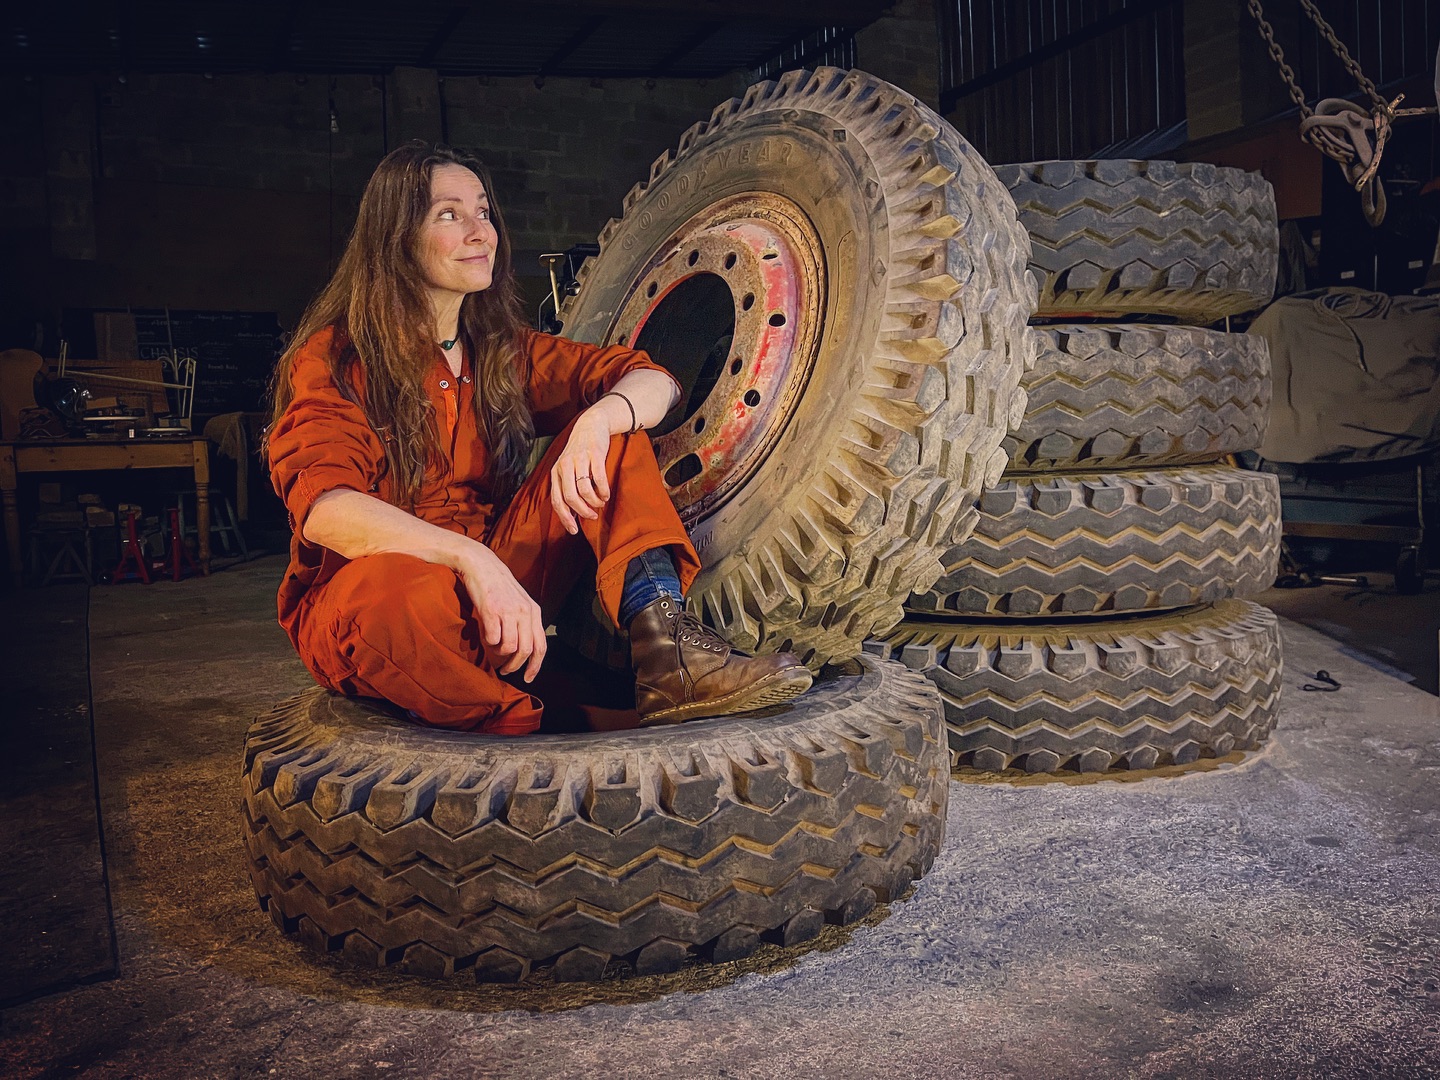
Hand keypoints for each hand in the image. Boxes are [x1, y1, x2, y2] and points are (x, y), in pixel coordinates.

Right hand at [453, 542, 545, 681]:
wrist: (481, 564)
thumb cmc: (498, 586)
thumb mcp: (519, 602)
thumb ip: (524, 622)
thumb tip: (521, 650)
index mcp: (534, 611)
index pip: (541, 646)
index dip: (536, 666)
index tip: (528, 678)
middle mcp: (525, 612)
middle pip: (526, 650)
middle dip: (516, 666)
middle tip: (505, 670)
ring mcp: (508, 611)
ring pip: (510, 647)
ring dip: (500, 655)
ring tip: (493, 651)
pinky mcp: (491, 610)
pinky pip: (493, 638)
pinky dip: (489, 642)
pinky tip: (485, 636)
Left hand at [550, 404, 617, 534]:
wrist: (591, 425)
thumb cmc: (579, 453)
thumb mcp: (567, 468)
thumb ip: (567, 487)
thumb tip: (571, 514)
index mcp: (556, 472)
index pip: (557, 500)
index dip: (565, 518)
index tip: (574, 530)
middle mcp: (564, 466)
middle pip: (570, 497)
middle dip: (582, 511)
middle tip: (592, 516)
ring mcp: (579, 459)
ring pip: (584, 489)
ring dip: (594, 502)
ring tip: (600, 503)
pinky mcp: (594, 454)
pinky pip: (598, 478)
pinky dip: (603, 490)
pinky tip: (606, 494)